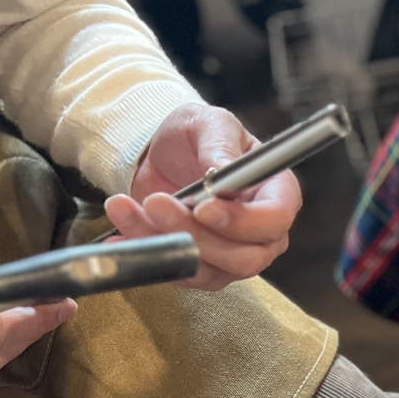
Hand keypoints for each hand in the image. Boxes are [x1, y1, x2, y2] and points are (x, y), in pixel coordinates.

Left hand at [103, 104, 303, 291]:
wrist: (164, 155)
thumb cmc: (196, 137)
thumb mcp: (209, 124)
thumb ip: (218, 146)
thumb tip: (221, 172)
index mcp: (277, 193)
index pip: (275, 219)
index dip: (242, 221)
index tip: (204, 207)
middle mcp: (262, 233)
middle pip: (244, 257)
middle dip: (196, 235)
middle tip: (156, 203)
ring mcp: (233, 257)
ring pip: (207, 269)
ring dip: (164, 242)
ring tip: (126, 208)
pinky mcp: (202, 269)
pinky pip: (178, 273)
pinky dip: (148, 254)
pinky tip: (121, 235)